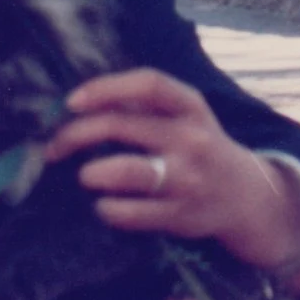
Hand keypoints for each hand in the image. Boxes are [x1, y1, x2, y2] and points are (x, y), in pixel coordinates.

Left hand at [41, 69, 299, 288]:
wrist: (245, 196)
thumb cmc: (196, 146)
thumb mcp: (184, 116)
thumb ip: (141, 107)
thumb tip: (73, 107)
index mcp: (191, 106)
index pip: (147, 84)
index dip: (105, 88)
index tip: (72, 101)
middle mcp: (192, 139)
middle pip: (121, 126)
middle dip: (76, 135)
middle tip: (54, 147)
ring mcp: (188, 179)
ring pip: (128, 171)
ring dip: (93, 172)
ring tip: (85, 176)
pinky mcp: (182, 215)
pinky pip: (132, 213)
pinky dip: (108, 209)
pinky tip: (104, 206)